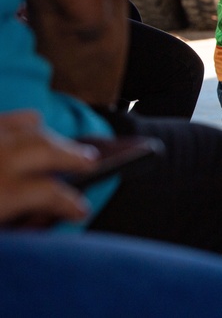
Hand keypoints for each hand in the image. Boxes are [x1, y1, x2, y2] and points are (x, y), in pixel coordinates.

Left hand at [0, 110, 97, 225]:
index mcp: (2, 193)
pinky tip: (34, 126)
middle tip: (91, 162)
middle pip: (47, 148)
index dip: (71, 203)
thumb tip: (44, 217)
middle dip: (74, 155)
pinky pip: (8, 119)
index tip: (81, 210)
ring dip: (53, 137)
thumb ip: (19, 224)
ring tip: (66, 147)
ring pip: (31, 127)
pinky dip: (26, 123)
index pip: (51, 192)